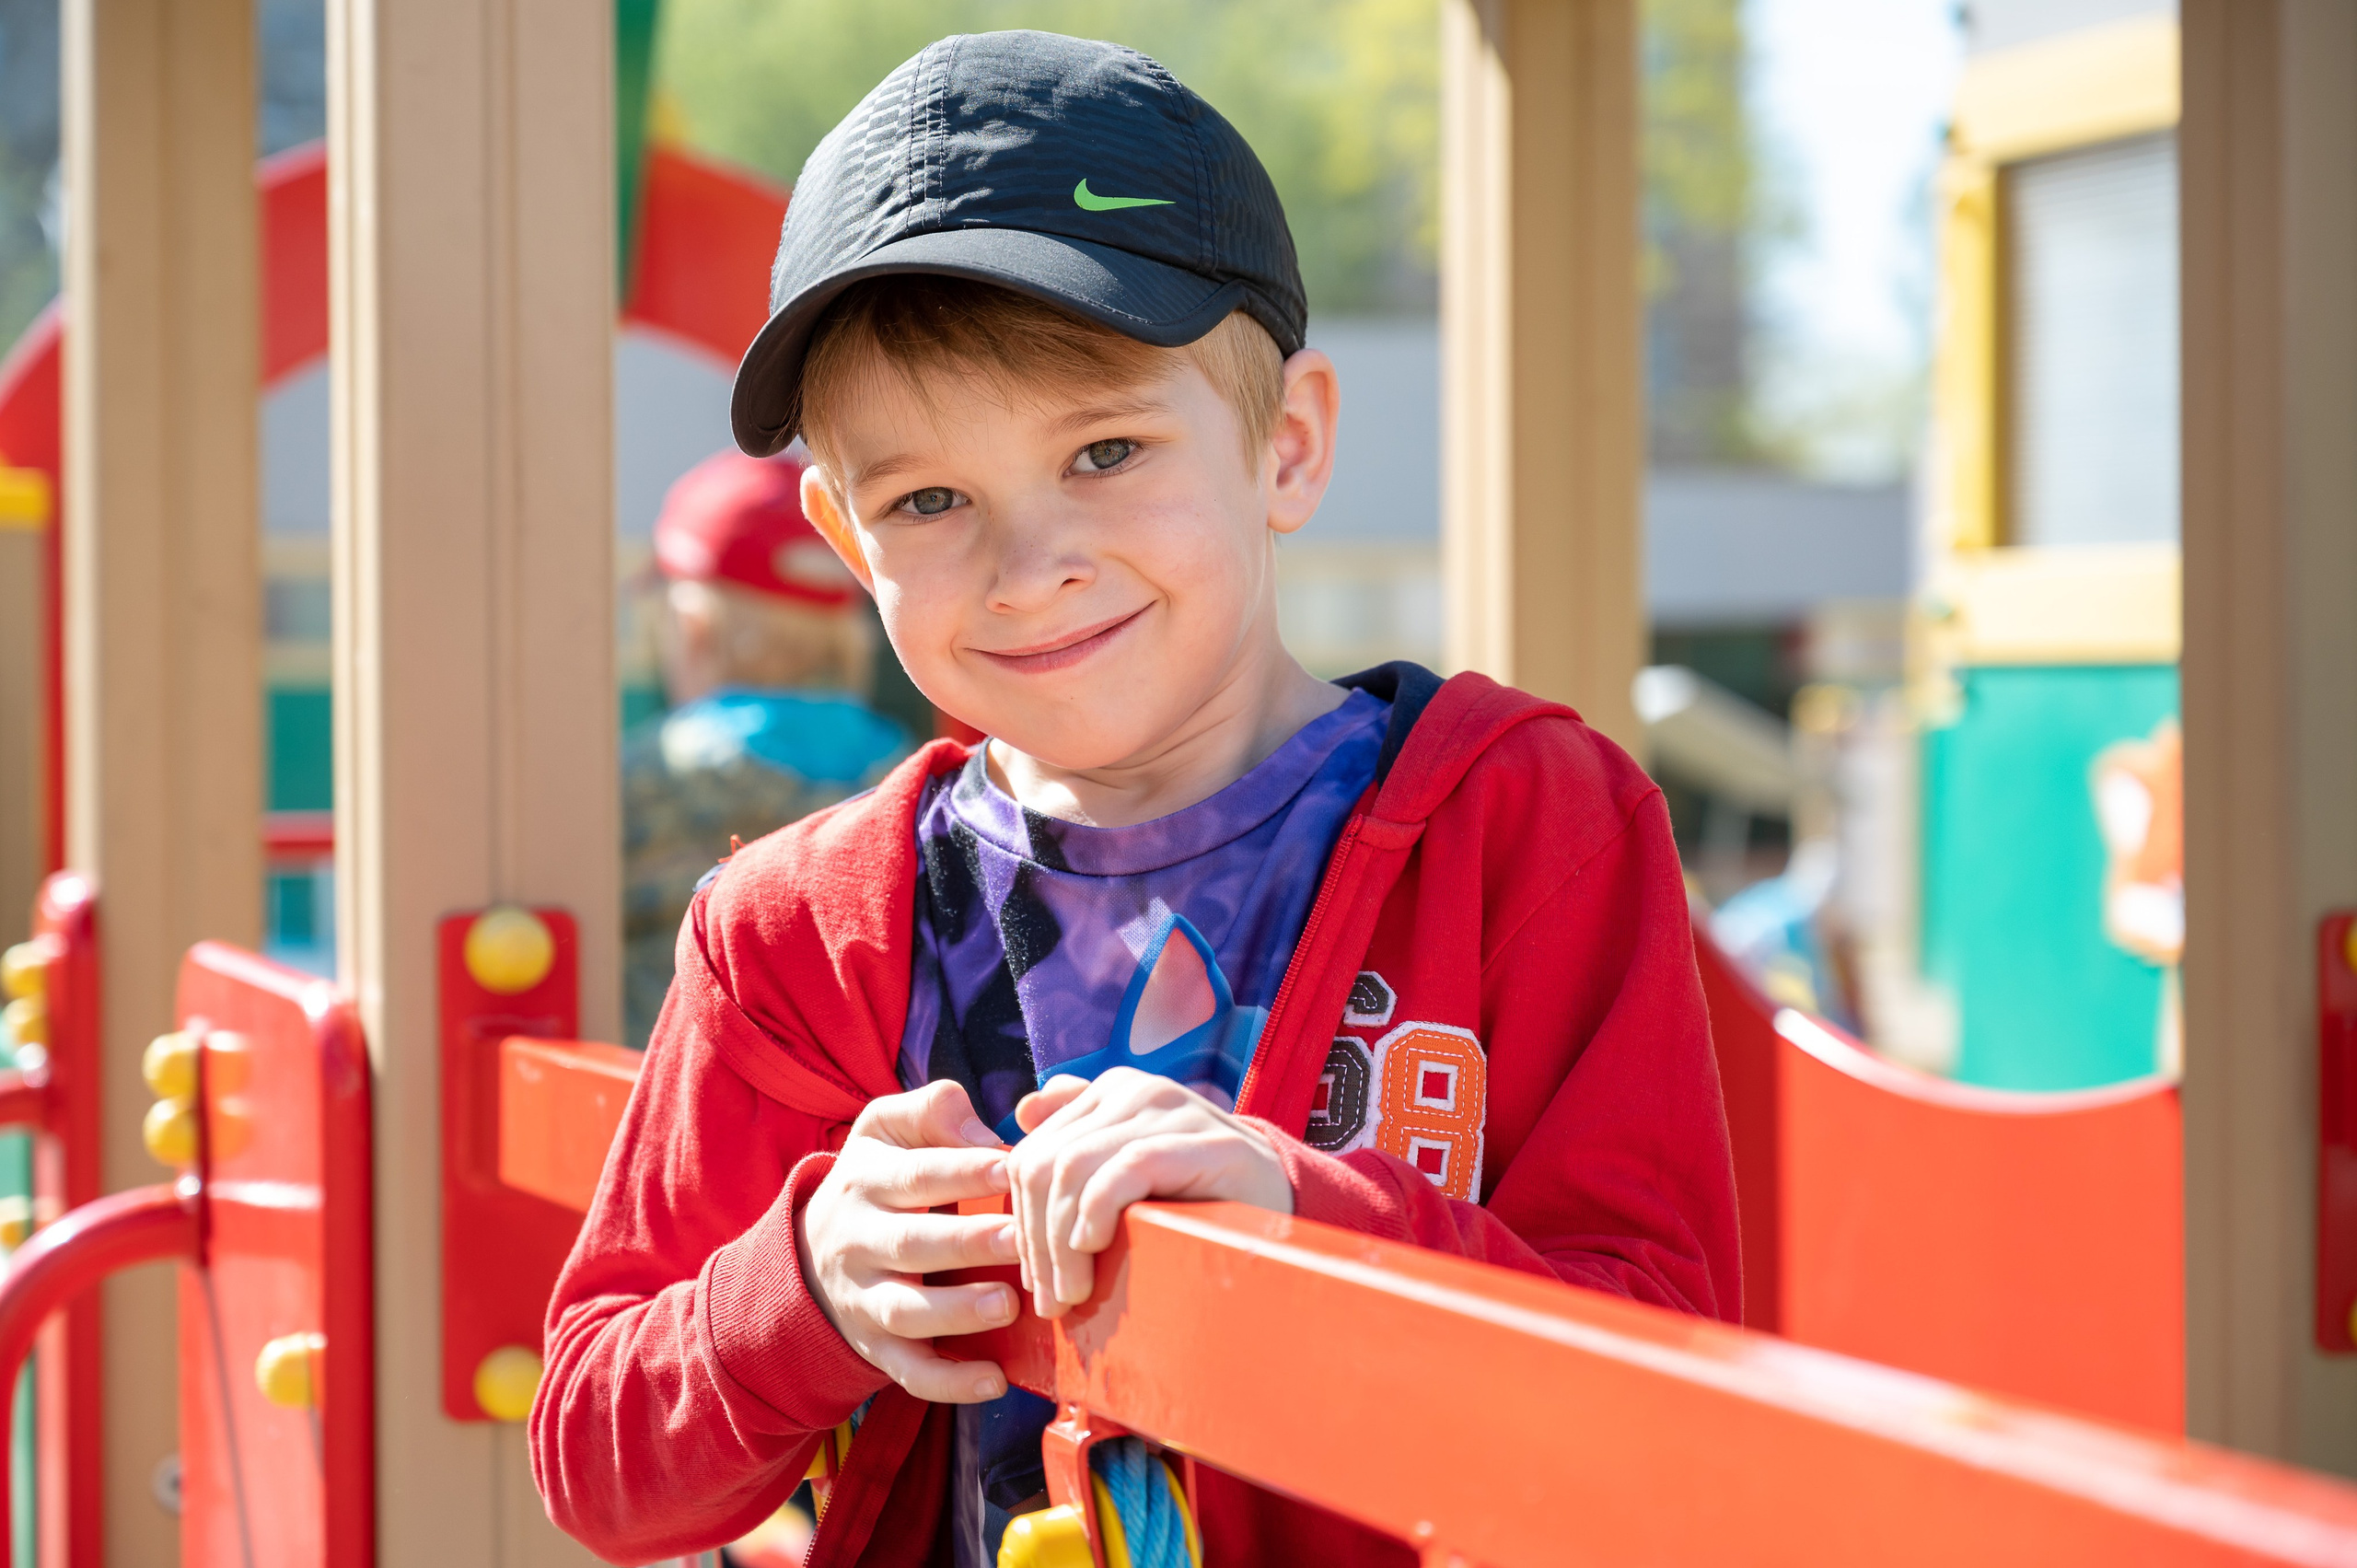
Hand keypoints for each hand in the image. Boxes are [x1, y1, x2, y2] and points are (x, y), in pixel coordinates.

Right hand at [795, 1080, 1020, 1402]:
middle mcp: (858, 1241)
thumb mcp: (887, 1127)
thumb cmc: (880, 1177)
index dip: (963, 1171)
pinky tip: (995, 1380)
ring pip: (905, 1311)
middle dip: (966, 1243)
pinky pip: (908, 1371)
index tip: (1013, 1168)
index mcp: (866, 1180)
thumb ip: (933, 1111)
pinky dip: (949, 1382)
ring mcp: (864, 1299)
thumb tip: (984, 1136)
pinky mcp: (876, 1347)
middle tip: (1018, 1237)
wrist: (812, 1251)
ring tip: (1007, 1305)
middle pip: (912, 1243)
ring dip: (957, 1312)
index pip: (916, 1174)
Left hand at [1006, 1068, 1292, 1319]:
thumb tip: (1024, 1109)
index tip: (1036, 1279)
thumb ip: (1078, 1142)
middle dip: (1035, 1239)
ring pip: (1073, 1168)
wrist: (1280, 1208)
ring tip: (1073, 1292)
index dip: (1021, 1221)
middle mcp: (1134, 1090)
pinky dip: (1096, 1213)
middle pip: (1044, 1163)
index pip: (1031, 1154)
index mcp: (1108, 1094)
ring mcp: (1170, 1109)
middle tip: (1052, 1301)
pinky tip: (1095, 1249)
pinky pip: (1125, 1170)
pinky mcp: (1203, 1140)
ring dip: (1061, 1242)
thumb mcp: (1125, 1173)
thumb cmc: (1193, 1202)